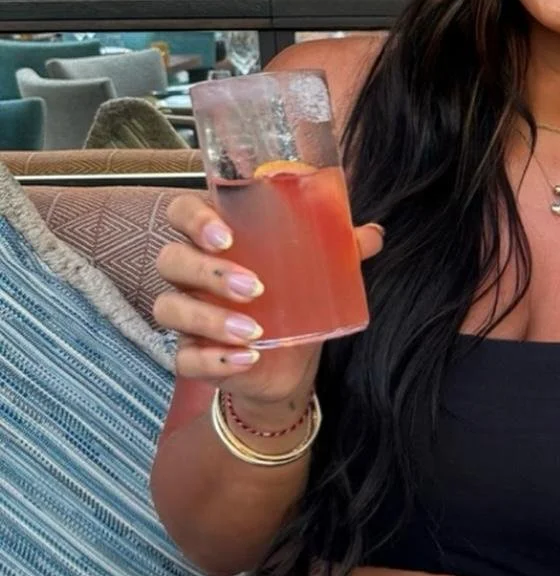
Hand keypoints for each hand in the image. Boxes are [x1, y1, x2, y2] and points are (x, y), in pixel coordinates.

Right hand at [155, 192, 383, 404]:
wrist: (289, 362)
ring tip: (254, 329)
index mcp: (216, 240)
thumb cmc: (292, 298)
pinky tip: (246, 358)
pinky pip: (184, 358)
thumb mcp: (316, 271)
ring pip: (170, 308)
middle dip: (208, 270)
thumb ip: (340, 248)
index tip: (226, 235)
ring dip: (209, 318)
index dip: (194, 219)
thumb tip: (374, 233)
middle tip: (253, 286)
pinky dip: (213, 360)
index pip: (183, 212)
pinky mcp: (191, 355)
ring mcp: (187, 315)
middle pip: (171, 259)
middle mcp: (192, 273)